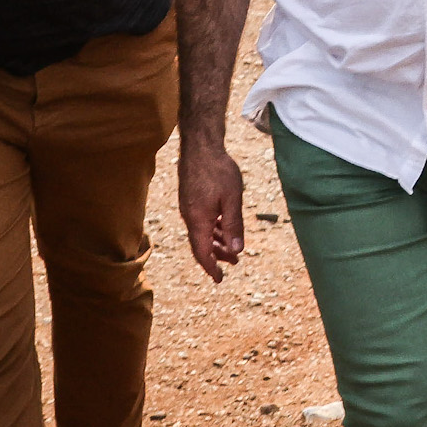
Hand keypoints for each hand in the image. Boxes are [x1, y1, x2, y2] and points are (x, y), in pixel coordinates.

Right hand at [176, 134, 245, 282]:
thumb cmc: (218, 170)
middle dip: (217, 257)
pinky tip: (223, 229)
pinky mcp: (191, 200)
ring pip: (202, 233)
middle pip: (201, 245)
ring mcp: (189, 208)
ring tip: (232, 249)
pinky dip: (212, 230)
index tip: (219, 279)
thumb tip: (237, 250)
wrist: (201, 147)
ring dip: (216, 243)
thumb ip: (234, 225)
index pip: (202, 252)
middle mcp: (190, 217)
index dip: (211, 268)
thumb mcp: (232, 199)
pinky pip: (201, 222)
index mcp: (199, 220)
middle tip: (233, 263)